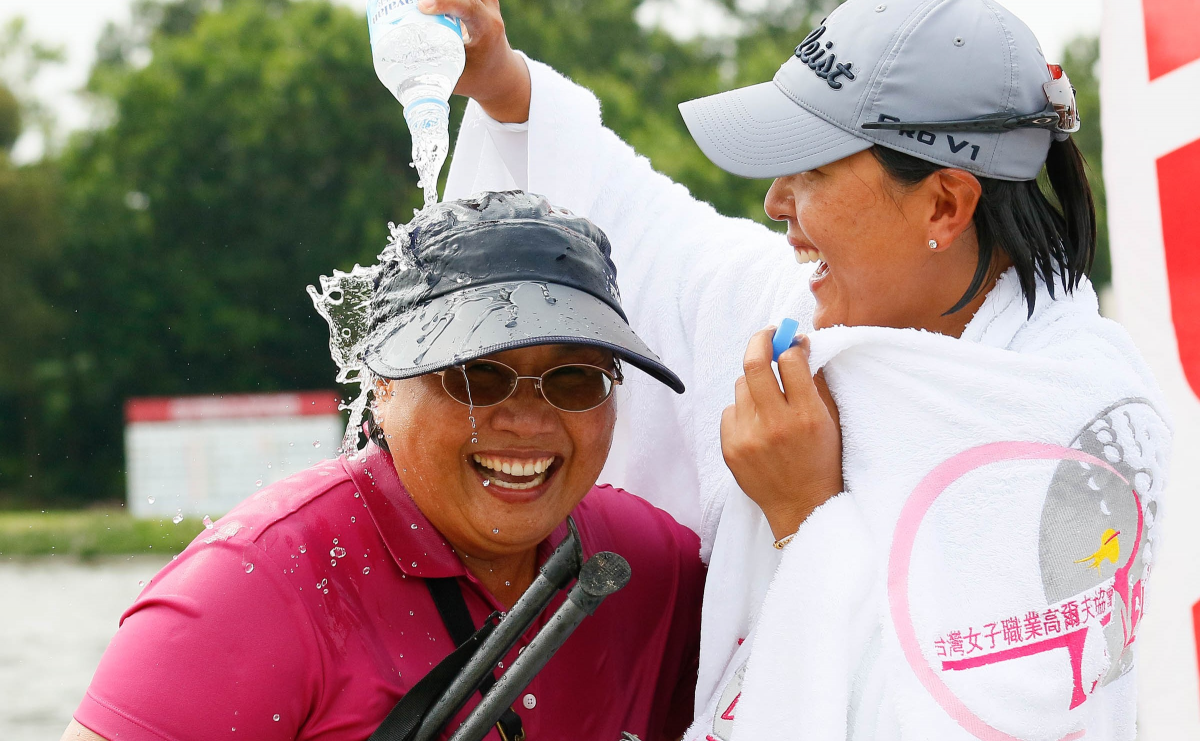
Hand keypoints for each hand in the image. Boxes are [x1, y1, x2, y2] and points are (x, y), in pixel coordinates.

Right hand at [418, 0, 530, 122]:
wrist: (501, 74)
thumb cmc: (477, 78)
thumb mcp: (456, 76)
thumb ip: (434, 66)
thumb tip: (400, 58)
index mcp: (487, 30)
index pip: (469, 7)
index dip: (444, 3)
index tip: (421, 7)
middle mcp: (490, 12)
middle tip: (414, 4)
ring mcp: (488, 2)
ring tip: (422, 5)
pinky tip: (431, 3)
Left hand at [720, 328, 843, 541]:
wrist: (802, 507)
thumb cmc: (821, 462)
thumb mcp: (830, 421)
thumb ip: (815, 383)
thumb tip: (798, 345)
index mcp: (806, 415)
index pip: (790, 361)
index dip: (790, 344)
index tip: (791, 340)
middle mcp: (775, 424)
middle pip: (753, 364)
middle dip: (760, 341)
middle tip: (767, 336)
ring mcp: (748, 436)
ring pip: (740, 386)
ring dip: (754, 383)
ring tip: (768, 399)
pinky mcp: (730, 448)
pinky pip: (730, 411)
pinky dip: (743, 410)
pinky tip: (758, 425)